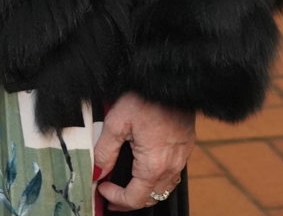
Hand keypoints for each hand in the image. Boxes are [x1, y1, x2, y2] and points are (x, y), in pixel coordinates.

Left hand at [93, 92, 193, 209]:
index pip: (135, 198)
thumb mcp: (116, 122)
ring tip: (126, 187)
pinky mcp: (185, 149)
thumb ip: (105, 151)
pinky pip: (172, 175)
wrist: (172, 82)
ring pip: (163, 188)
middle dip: (129, 201)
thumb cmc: (146, 98)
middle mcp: (171, 167)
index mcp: (153, 165)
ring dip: (144, 192)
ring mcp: (181, 159)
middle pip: (151, 198)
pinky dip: (156, 180)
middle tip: (111, 195)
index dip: (116, 198)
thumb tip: (97, 170)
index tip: (102, 188)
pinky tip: (144, 170)